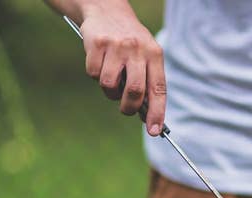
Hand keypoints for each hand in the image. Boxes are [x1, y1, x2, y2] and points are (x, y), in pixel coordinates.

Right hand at [80, 1, 165, 135]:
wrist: (106, 9)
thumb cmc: (130, 43)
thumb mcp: (145, 56)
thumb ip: (148, 83)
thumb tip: (146, 117)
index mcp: (154, 54)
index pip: (158, 89)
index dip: (157, 113)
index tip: (154, 131)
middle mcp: (138, 49)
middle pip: (134, 92)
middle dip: (129, 107)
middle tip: (126, 109)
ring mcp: (117, 46)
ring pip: (110, 86)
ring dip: (109, 91)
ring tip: (112, 77)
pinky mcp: (97, 44)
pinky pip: (93, 74)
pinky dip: (94, 74)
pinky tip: (100, 61)